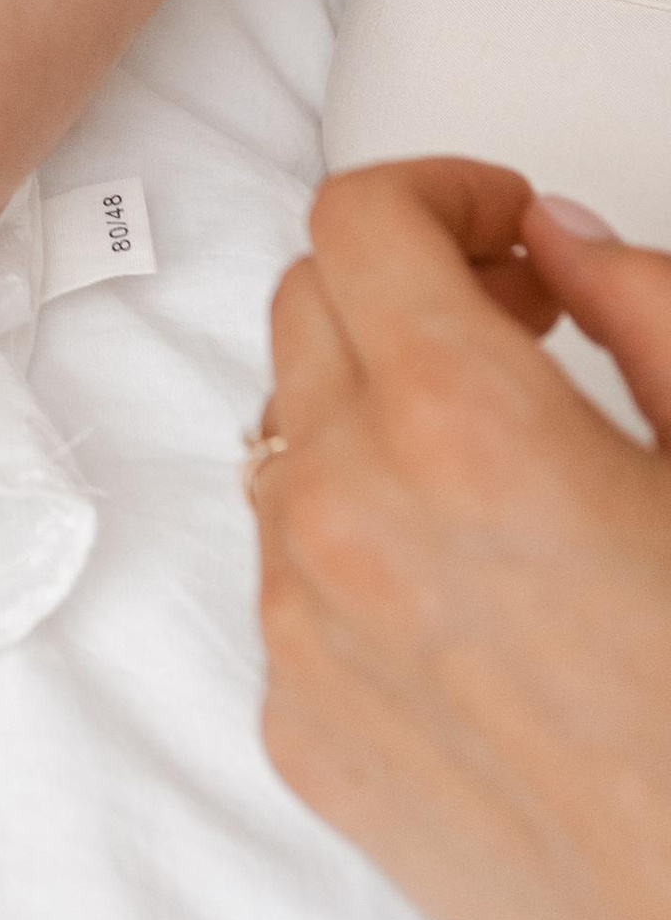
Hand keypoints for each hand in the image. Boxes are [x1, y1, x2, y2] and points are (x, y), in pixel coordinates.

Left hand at [256, 162, 670, 919]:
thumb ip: (643, 308)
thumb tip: (562, 241)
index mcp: (458, 428)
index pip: (357, 219)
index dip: (440, 191)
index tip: (506, 225)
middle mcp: (347, 514)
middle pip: (303, 306)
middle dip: (405, 284)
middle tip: (522, 322)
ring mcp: (304, 627)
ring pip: (285, 436)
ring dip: (372, 409)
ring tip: (505, 461)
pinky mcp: (298, 728)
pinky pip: (290, 573)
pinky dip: (360, 539)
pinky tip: (480, 590)